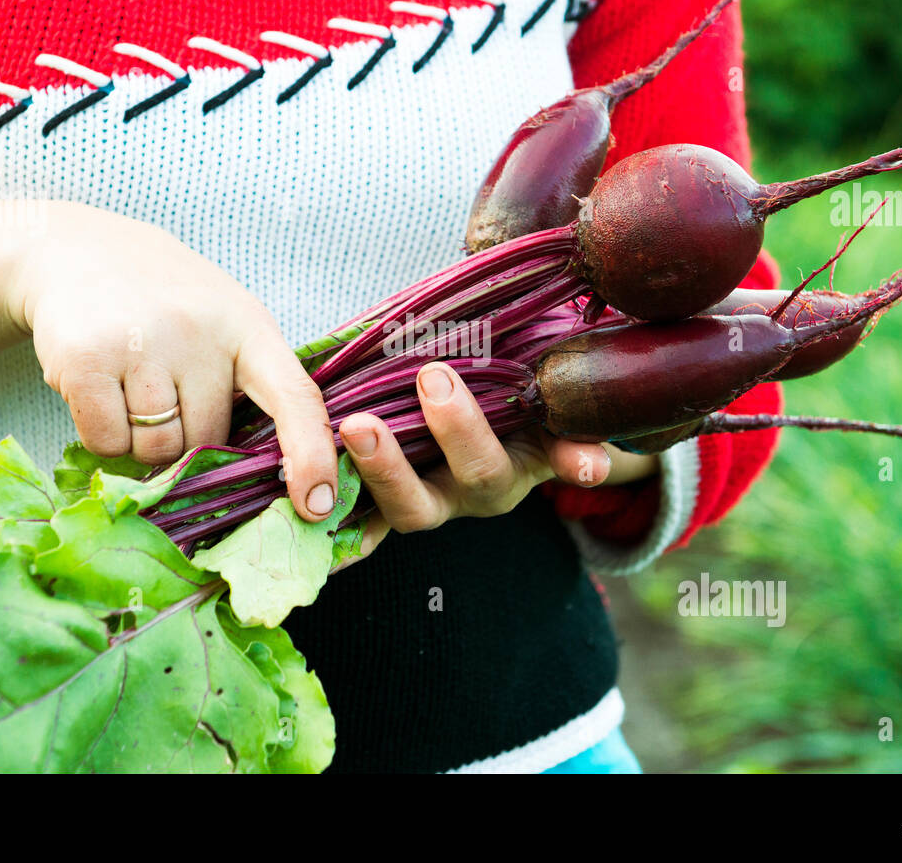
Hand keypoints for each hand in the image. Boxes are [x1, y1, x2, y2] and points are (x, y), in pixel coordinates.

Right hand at [7, 201, 338, 521]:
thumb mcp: (225, 322)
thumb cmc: (166, 301)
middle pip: (207, 440)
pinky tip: (99, 390)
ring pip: (156, 450)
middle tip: (163, 390)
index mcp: (248, 327)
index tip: (317, 504)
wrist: (77, 248)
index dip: (311, 454)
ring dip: (142, 440)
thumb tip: (270, 475)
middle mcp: (200, 333)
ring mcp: (142, 343)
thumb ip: (248, 385)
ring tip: (130, 386)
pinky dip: (103, 435)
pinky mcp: (86, 358)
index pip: (294, 398)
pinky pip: (106, 442)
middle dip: (186, 436)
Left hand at [336, 361, 659, 566]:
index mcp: (529, 459)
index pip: (557, 457)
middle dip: (458, 430)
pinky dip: (338, 523)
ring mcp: (431, 502)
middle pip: (476, 476)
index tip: (585, 462)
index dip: (573, 460)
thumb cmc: (507, 401)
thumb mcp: (542, 392)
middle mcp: (480, 489)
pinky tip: (304, 508)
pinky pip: (360, 523)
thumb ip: (568, 396)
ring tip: (355, 423)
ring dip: (385, 467)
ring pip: (412, 507)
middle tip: (435, 377)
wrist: (464, 433)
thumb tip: (597, 430)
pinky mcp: (382, 510)